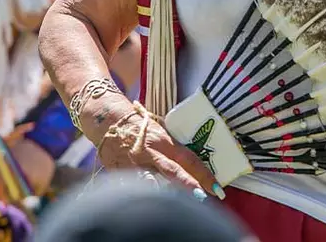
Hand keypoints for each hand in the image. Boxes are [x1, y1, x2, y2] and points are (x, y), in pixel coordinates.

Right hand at [85, 98, 221, 199]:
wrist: (109, 120)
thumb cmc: (141, 128)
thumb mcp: (161, 135)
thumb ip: (174, 152)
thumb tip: (194, 171)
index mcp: (164, 142)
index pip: (189, 159)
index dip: (204, 174)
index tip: (217, 189)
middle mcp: (151, 152)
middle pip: (172, 171)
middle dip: (188, 185)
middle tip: (202, 197)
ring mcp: (134, 162)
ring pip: (150, 181)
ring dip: (162, 192)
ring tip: (171, 204)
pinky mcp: (118, 170)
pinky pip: (130, 185)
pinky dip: (138, 193)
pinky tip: (144, 203)